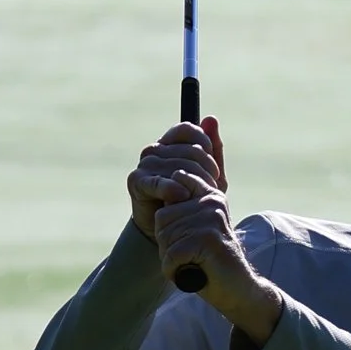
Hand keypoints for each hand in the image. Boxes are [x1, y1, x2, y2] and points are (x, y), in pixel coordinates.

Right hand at [128, 115, 223, 242]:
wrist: (173, 231)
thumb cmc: (192, 202)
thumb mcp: (210, 177)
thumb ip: (213, 149)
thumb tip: (211, 118)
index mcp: (171, 143)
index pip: (189, 129)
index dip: (205, 144)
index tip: (214, 166)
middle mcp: (156, 150)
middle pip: (188, 149)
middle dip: (205, 169)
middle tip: (211, 187)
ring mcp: (145, 164)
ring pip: (177, 165)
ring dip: (193, 182)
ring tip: (199, 197)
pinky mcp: (137, 181)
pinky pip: (159, 180)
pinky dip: (172, 189)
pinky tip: (181, 197)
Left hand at [139, 116, 282, 346]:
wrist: (237, 288)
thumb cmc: (215, 252)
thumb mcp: (205, 210)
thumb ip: (209, 166)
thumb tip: (209, 118)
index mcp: (209, 191)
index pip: (170, 196)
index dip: (172, 223)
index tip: (191, 240)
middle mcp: (213, 201)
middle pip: (163, 216)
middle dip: (170, 242)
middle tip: (192, 253)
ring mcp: (210, 220)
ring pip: (165, 235)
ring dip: (173, 257)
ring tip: (194, 262)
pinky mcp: (207, 241)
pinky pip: (171, 254)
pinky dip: (175, 270)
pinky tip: (192, 273)